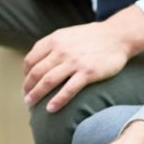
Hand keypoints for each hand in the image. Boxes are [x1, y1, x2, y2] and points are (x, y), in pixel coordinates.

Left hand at [22, 6, 143, 112]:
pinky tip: (51, 109)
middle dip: (28, 88)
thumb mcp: (67, 34)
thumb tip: (38, 62)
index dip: (25, 74)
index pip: (30, 60)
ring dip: (37, 95)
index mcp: (54, 40)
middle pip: (36, 72)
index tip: (26, 84)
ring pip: (48, 81)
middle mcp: (61, 50)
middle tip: (26, 98)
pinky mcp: (88, 73)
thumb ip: (52, 45)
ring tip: (31, 104)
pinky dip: (58, 100)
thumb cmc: (92, 37)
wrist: (117, 36)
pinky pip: (68, 89)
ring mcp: (74, 62)